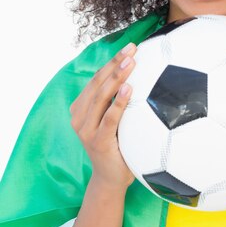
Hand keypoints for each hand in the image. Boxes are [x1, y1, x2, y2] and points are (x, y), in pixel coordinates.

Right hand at [69, 42, 137, 189]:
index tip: (130, 47)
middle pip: (98, 83)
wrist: (111, 179)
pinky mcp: (96, 141)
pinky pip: (109, 118)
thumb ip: (120, 102)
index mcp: (82, 107)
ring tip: (131, 63)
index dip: (112, 61)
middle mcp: (79, 116)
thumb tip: (144, 77)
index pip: (97, 79)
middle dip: (115, 64)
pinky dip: (118, 102)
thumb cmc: (118, 146)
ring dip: (117, 77)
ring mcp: (86, 129)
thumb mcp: (116, 121)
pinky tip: (129, 89)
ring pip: (101, 97)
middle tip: (132, 49)